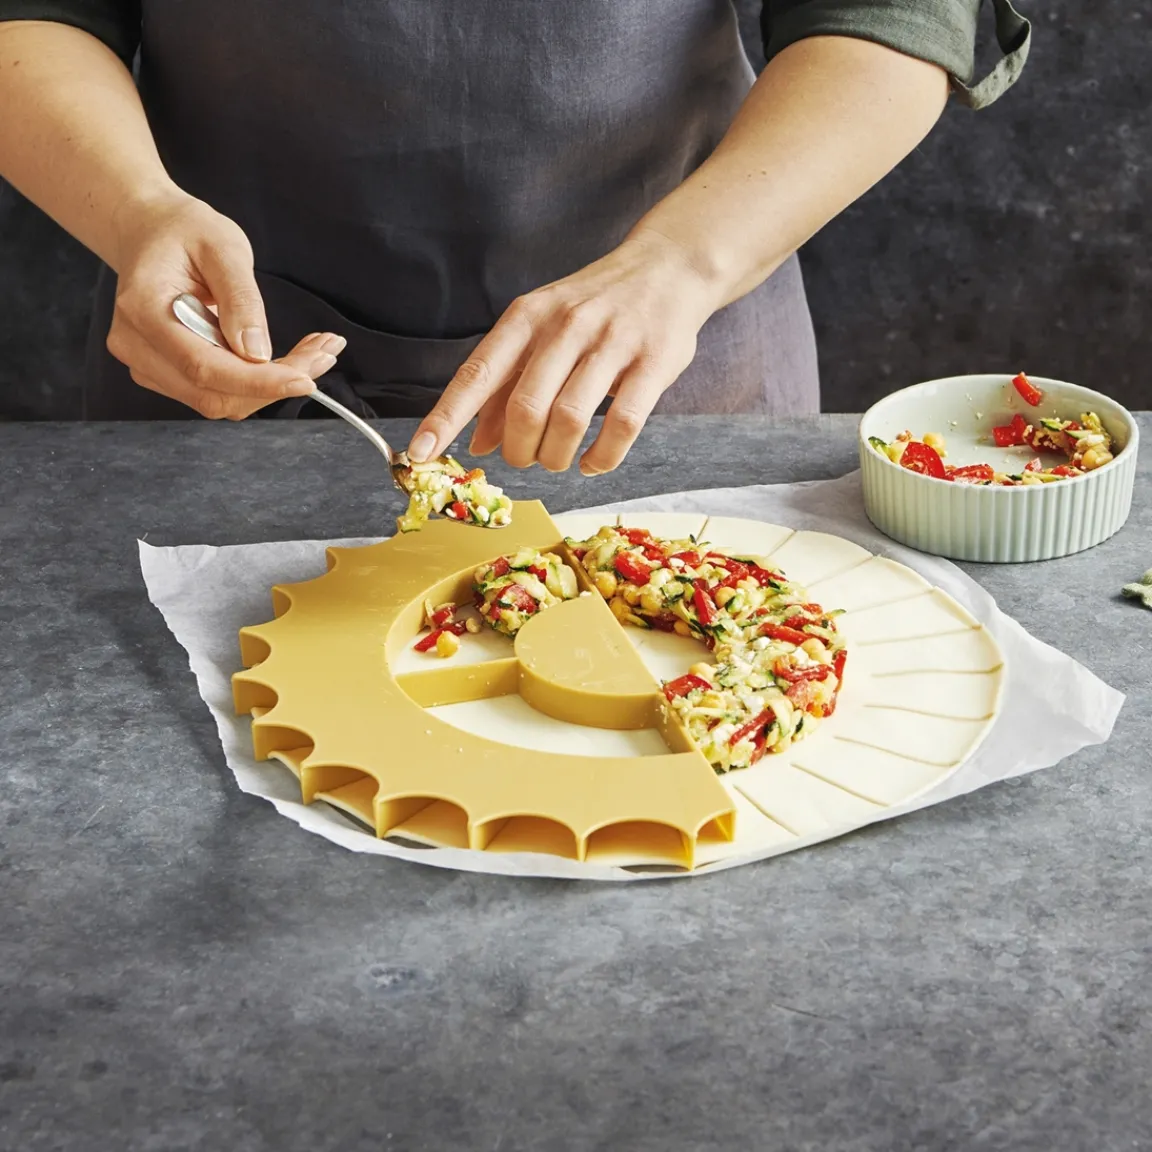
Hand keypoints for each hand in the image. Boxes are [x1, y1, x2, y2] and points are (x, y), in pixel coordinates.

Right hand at [106, 192, 345, 418]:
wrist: (151, 232)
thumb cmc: (185, 231)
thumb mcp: (223, 246)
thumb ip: (241, 299)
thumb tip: (257, 353)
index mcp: (143, 309)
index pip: (203, 367)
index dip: (258, 382)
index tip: (306, 379)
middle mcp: (137, 346)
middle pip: (214, 393)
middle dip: (275, 383)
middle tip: (324, 354)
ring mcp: (148, 365)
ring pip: (221, 400)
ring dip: (273, 385)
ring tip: (316, 352)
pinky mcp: (166, 374)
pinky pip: (218, 392)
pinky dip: (259, 382)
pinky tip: (290, 357)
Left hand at [407, 231, 719, 473]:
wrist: (669, 266)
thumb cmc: (596, 306)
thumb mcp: (542, 330)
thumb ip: (508, 384)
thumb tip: (477, 442)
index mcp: (527, 317)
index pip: (477, 374)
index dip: (446, 418)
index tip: (420, 454)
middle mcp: (565, 326)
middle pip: (525, 408)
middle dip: (519, 450)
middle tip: (525, 460)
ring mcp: (612, 342)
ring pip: (570, 418)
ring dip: (557, 456)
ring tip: (558, 460)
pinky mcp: (654, 362)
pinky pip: (623, 424)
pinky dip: (603, 457)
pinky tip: (594, 462)